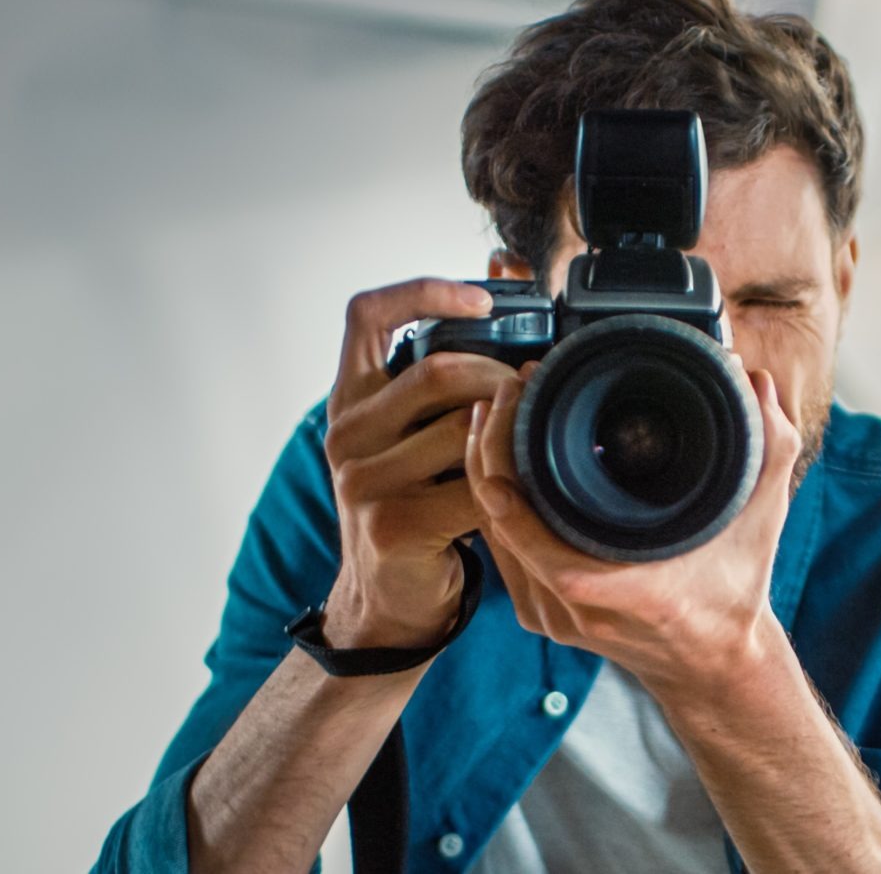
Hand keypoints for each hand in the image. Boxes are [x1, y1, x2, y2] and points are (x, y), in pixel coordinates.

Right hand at [318, 278, 518, 648]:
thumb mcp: (414, 435)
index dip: (423, 292)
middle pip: (435, 370)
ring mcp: (361, 481)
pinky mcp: (392, 525)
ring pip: (462, 428)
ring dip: (512, 432)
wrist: (387, 599)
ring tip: (534, 441)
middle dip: (501, 376)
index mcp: (349, 399)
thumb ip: (444, 378)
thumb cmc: (414, 506)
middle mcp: (344, 433)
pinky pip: (474, 487)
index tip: (482, 301)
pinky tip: (525, 489)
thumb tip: (499, 281)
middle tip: (537, 393)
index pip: (366, 315)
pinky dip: (511, 484)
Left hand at [464, 360, 801, 701]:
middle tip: (507, 390)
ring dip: (486, 470)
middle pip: (501, 522)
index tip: (515, 417)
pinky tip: (498, 459)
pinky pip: (501, 551)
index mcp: (625, 588)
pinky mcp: (541, 614)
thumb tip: (757, 380)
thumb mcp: (763, 516)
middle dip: (492, 449)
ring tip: (499, 411)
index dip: (513, 479)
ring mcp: (553, 615)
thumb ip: (770, 444)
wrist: (713, 661)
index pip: (540, 537)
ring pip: (494, 535)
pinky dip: (495, 503)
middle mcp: (577, 607)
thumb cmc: (736, 589)